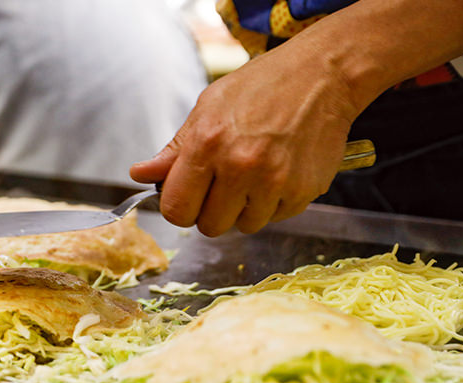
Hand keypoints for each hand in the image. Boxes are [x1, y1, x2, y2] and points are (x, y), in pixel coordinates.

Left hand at [130, 46, 359, 236]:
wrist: (323, 75)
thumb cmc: (262, 87)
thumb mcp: (208, 108)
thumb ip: (174, 149)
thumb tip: (140, 175)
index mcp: (207, 144)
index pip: (176, 209)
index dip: (179, 207)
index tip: (188, 196)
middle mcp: (240, 166)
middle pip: (209, 226)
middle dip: (211, 211)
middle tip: (224, 184)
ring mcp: (275, 182)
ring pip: (244, 226)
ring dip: (245, 208)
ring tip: (255, 174)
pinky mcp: (303, 192)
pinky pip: (275, 218)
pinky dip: (274, 204)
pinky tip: (279, 172)